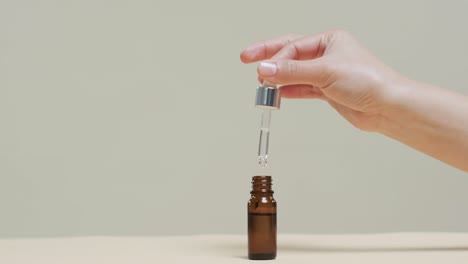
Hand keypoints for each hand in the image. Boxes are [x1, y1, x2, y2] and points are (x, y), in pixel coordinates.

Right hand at [240, 30, 402, 131]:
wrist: (386, 107)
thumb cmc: (369, 81)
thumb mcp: (325, 71)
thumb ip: (292, 71)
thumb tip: (266, 68)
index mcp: (330, 40)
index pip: (293, 46)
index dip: (275, 58)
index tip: (261, 69)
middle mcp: (327, 55)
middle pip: (290, 54)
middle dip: (269, 58)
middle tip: (247, 59)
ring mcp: (326, 74)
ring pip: (294, 73)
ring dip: (278, 79)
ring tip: (262, 85)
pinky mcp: (327, 91)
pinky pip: (301, 88)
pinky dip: (288, 91)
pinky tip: (277, 93)